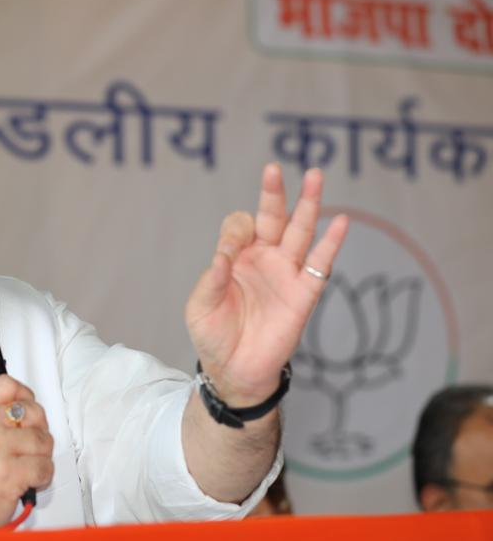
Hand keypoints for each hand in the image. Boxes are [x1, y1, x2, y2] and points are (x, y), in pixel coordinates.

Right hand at [0, 375, 53, 530]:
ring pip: (43, 440)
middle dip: (39, 432)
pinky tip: (26, 484)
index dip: (26, 396)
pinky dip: (42, 478)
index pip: (7, 384)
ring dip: (42, 458)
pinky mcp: (9, 473)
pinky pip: (45, 466)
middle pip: (33, 411)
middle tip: (28, 449)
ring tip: (25, 470)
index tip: (28, 413)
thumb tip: (28, 410)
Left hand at [185, 164, 348, 405]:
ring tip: (315, 176)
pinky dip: (331, 243)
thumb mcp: (200, 307)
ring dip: (308, 205)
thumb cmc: (214, 336)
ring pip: (300, 232)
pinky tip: (341, 222)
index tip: (228, 254)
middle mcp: (263, 258)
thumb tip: (224, 257)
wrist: (236, 371)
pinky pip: (320, 265)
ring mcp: (285, 273)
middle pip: (272, 217)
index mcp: (236, 257)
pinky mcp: (304, 293)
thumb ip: (211, 281)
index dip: (234, 233)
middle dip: (273, 194)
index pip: (240, 227)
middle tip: (272, 169)